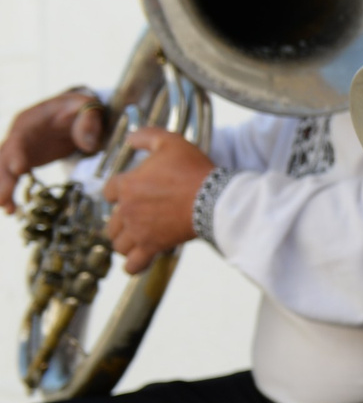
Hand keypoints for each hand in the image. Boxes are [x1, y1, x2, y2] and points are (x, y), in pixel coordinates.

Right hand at [0, 90, 108, 212]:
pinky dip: (11, 191)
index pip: (20, 137)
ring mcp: (19, 149)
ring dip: (3, 188)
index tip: (18, 169)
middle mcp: (18, 135)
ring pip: (3, 169)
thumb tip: (89, 144)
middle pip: (5, 156)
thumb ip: (89, 121)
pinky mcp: (25, 160)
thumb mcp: (87, 107)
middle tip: (2, 199)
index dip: (17, 153)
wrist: (71, 111)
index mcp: (30, 121)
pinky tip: (11, 209)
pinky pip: (13, 176)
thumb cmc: (78, 108)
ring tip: (7, 210)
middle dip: (3, 177)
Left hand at [99, 127, 212, 270]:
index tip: (129, 194)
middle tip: (136, 220)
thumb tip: (130, 138)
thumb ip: (146, 137)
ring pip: (118, 243)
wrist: (214, 198)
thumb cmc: (193, 170)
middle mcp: (126, 209)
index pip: (108, 192)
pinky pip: (133, 264)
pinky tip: (139, 262)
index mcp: (126, 184)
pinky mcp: (152, 246)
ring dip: (125, 242)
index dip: (117, 193)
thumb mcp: (171, 142)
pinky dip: (133, 265)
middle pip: (110, 222)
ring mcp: (138, 230)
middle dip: (120, 222)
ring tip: (137, 240)